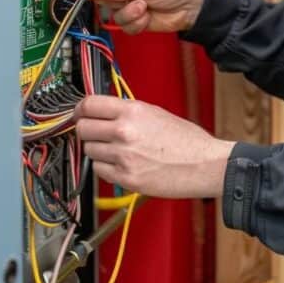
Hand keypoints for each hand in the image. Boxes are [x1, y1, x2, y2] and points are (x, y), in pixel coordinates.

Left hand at [74, 96, 234, 198]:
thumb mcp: (156, 113)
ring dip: (98, 150)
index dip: (80, 109)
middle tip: (96, 133)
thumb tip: (104, 112)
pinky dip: (106, 167)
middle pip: (83, 128)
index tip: (79, 113)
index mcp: (133, 110)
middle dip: (87, 130)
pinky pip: (100, 170)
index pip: (89, 105)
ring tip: (117, 150)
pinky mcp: (126, 178)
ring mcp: (123, 156)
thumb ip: (128, 111)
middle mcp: (125, 131)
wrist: (204, 164)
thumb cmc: (187, 141)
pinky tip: (122, 163)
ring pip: (89, 150)